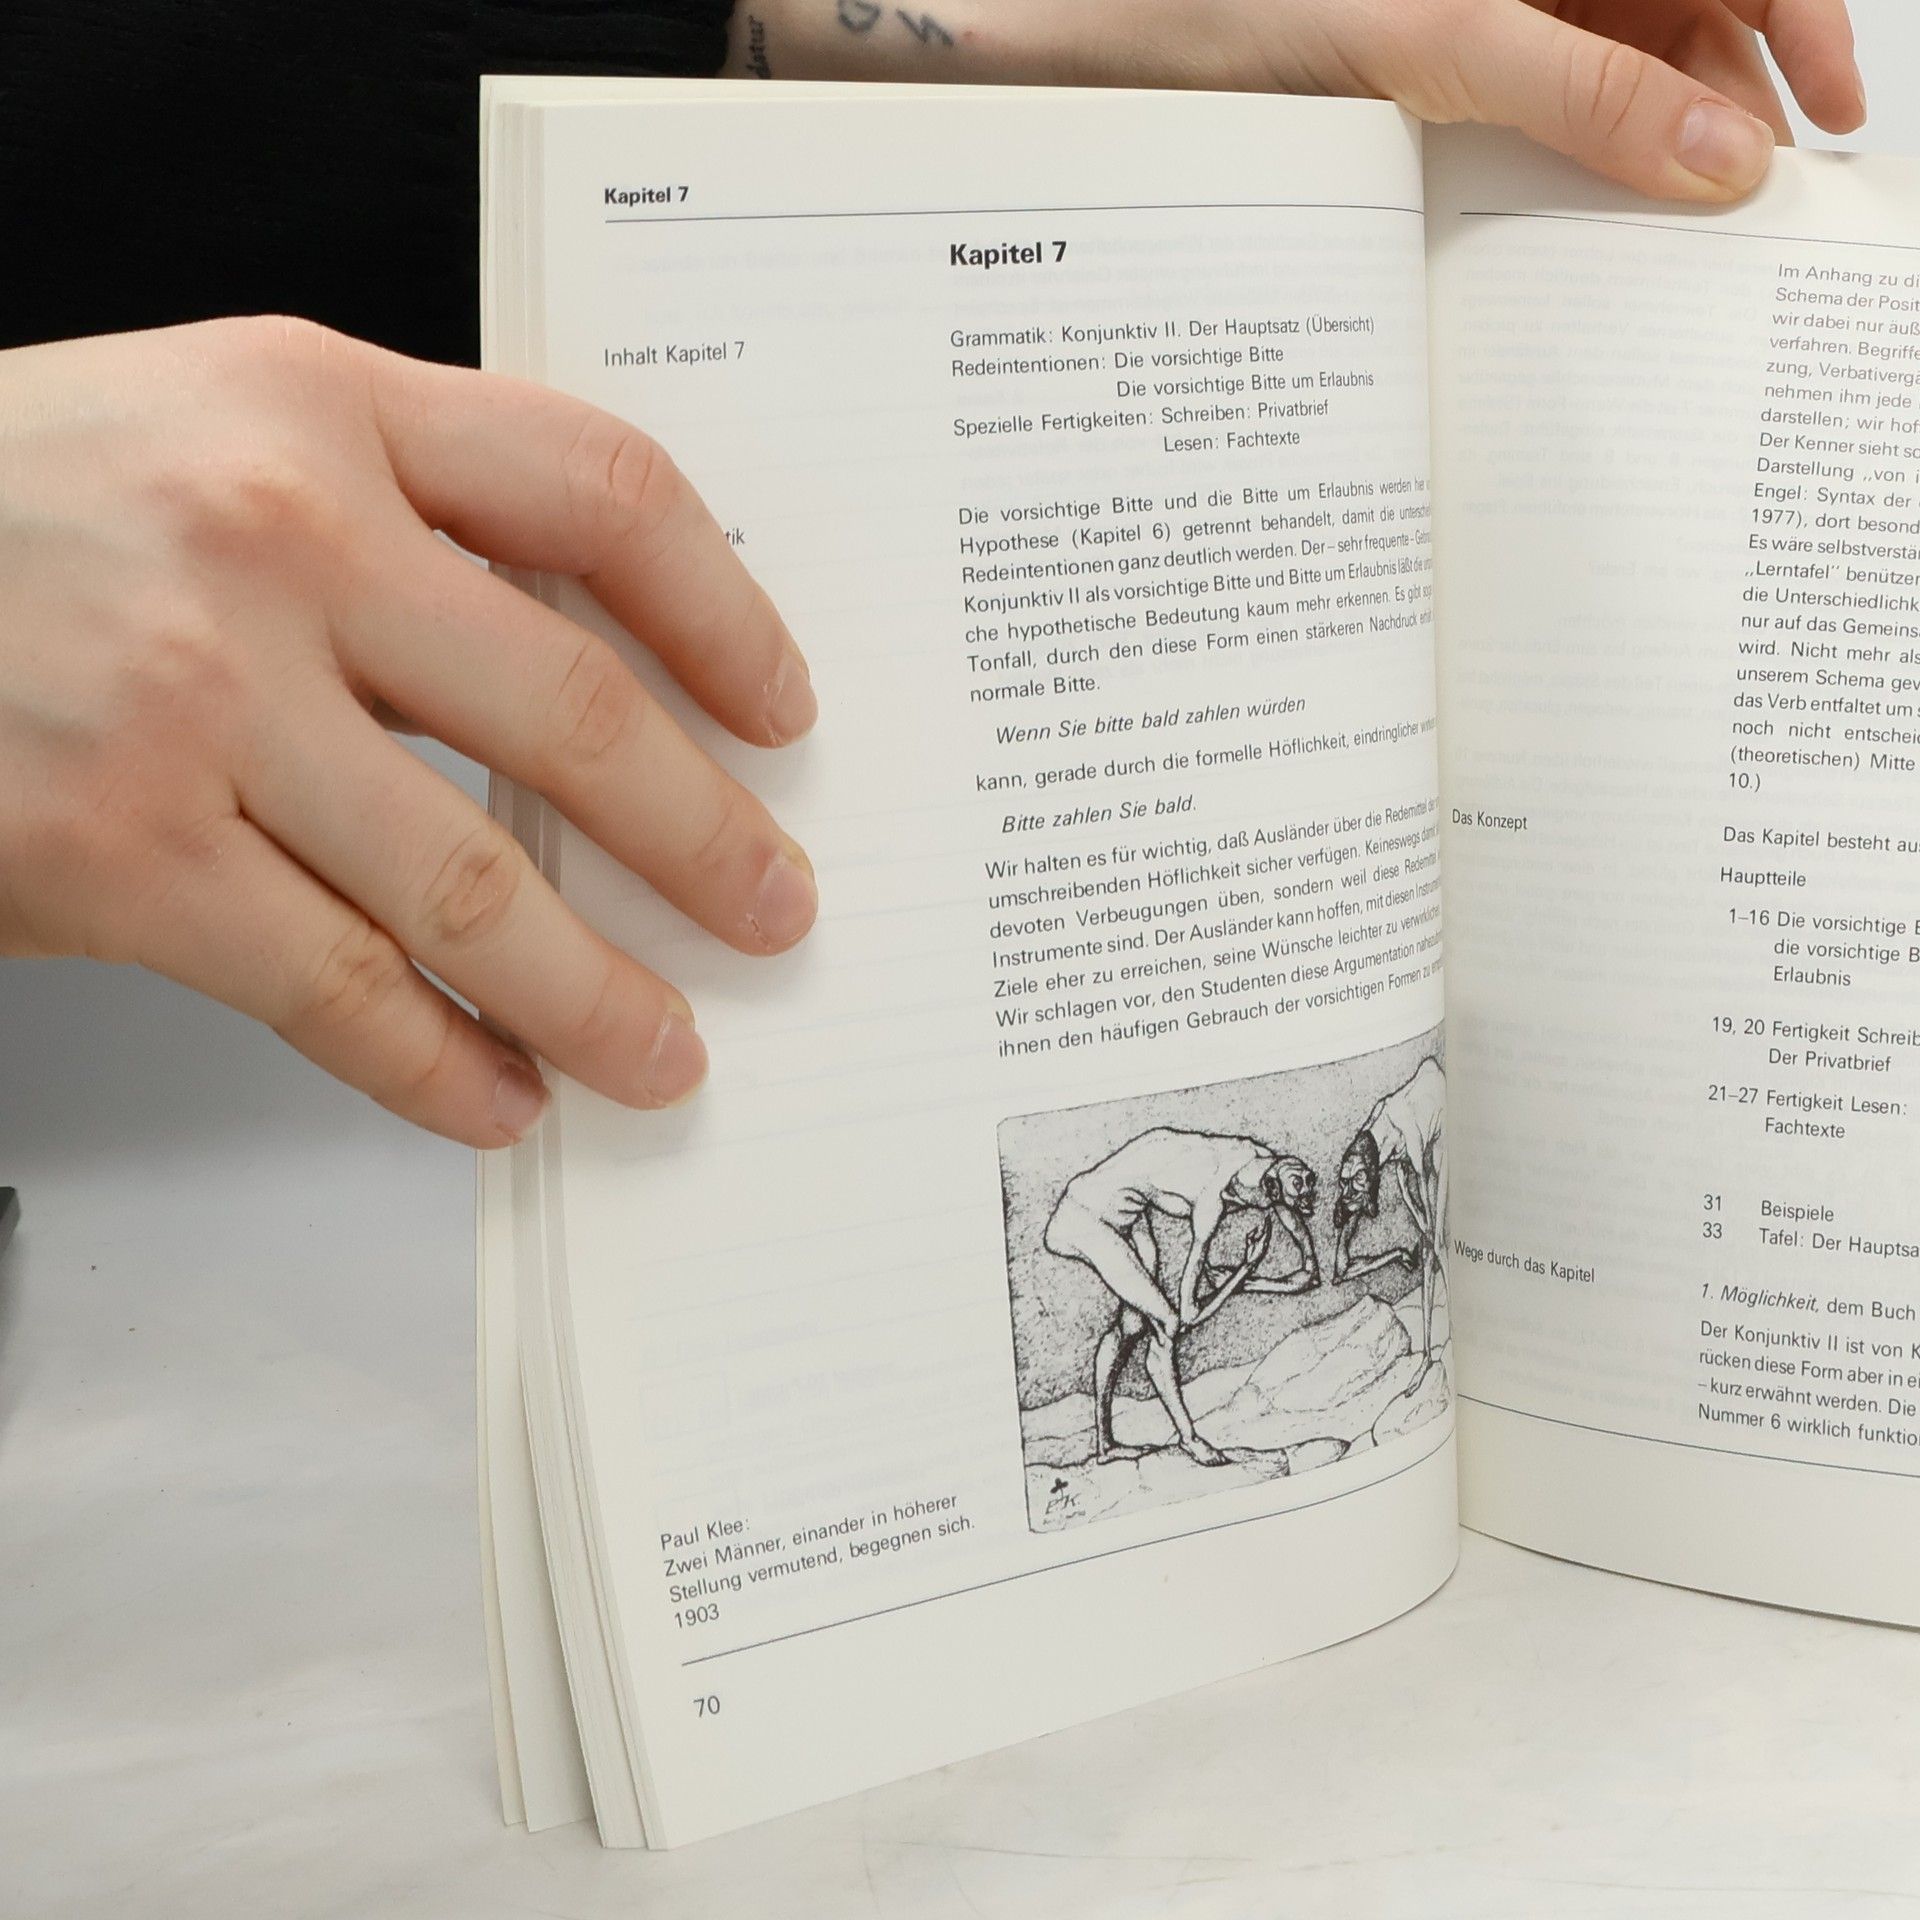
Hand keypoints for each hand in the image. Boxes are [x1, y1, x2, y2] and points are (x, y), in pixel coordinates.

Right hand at [0, 319, 818, 1146]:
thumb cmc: (25, 507)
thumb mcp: (218, 428)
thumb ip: (402, 505)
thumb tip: (600, 659)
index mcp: (321, 410)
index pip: (597, 492)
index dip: (724, 612)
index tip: (783, 709)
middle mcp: (272, 543)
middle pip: (568, 710)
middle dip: (703, 838)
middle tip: (774, 908)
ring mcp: (194, 705)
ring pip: (470, 885)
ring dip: (596, 992)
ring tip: (667, 1050)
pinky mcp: (120, 855)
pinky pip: (335, 990)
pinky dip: (439, 1063)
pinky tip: (501, 1097)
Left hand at [729, 0, 1863, 200]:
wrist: (1046, 38)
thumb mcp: (1415, 34)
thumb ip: (1575, 86)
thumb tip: (1725, 156)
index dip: (1794, 13)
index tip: (1832, 123)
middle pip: (1667, 1)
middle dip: (1723, 93)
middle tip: (1749, 216)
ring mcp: (1454, 7)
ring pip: (1593, 60)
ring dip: (1637, 143)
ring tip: (1666, 246)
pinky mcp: (1399, 69)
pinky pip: (1511, 106)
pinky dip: (1550, 163)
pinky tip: (1567, 230)